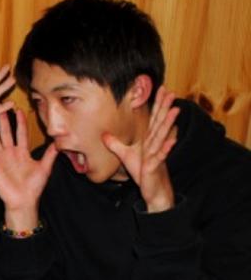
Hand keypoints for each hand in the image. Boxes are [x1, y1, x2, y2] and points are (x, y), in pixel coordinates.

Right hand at [0, 109, 57, 230]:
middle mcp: (10, 153)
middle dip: (3, 119)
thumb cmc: (34, 187)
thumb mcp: (44, 168)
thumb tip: (60, 142)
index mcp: (22, 152)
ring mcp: (1, 158)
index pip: (21, 133)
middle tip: (0, 105)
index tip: (18, 109)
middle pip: (6, 132)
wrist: (22, 201)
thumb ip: (50, 154)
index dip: (20, 121)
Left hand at [103, 87, 178, 211]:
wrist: (155, 190)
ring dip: (168, 123)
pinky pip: (161, 156)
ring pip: (162, 136)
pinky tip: (171, 140)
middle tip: (170, 91)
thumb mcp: (126, 156)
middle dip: (164, 107)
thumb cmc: (143, 172)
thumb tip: (104, 134)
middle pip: (160, 122)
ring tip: (175, 110)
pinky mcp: (155, 166)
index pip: (153, 118)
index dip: (156, 104)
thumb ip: (115, 144)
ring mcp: (157, 154)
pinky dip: (166, 148)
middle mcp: (155, 144)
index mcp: (150, 139)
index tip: (160, 89)